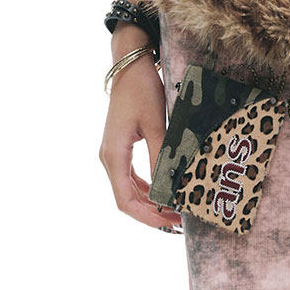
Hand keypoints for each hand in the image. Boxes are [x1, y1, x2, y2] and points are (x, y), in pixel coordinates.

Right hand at [100, 47, 182, 231]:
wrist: (130, 65)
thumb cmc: (142, 90)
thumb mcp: (156, 124)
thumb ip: (160, 158)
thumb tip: (169, 189)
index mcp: (113, 155)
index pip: (125, 200)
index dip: (147, 217)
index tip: (170, 224)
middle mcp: (109, 158)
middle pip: (127, 199)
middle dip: (152, 213)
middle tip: (180, 222)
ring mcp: (114, 153)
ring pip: (129, 190)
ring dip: (150, 202)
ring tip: (176, 211)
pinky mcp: (121, 147)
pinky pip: (132, 177)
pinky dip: (148, 188)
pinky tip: (165, 192)